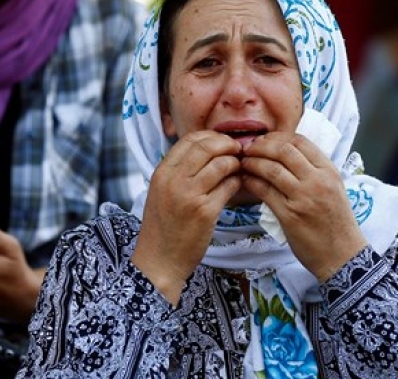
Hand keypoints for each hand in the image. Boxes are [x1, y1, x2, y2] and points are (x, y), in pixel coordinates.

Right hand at [131, 131, 241, 305]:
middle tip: (237, 152)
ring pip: (222, 164)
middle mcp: (174, 180)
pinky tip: (236, 186)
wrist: (159, 259)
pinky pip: (229, 186)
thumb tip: (206, 149)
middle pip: (208, 146)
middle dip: (227, 145)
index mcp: (162, 172)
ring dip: (235, 164)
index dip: (212, 137)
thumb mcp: (161, 191)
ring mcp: (190, 195)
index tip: (222, 143)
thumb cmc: (163, 226)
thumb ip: (179, 170)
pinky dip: (237, 182)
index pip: (190, 139)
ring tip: (238, 170)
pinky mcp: (205, 212)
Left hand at [241, 132, 366, 281]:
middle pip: (283, 150)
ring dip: (252, 162)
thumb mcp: (332, 188)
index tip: (263, 140)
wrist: (342, 256)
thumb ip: (313, 170)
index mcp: (329, 171)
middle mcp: (317, 181)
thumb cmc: (335, 222)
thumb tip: (284, 153)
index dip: (276, 137)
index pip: (299, 141)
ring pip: (271, 169)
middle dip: (260, 146)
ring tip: (243, 162)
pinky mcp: (290, 215)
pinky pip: (265, 191)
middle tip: (247, 148)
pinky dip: (251, 182)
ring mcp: (304, 197)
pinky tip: (244, 179)